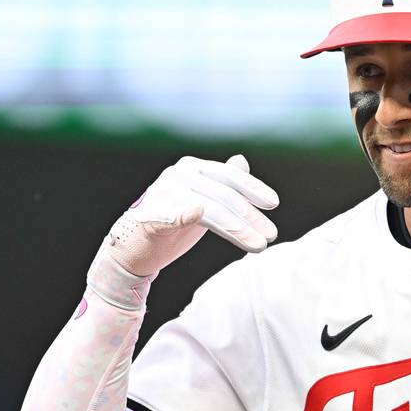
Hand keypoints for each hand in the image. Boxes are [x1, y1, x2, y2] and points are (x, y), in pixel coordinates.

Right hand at [105, 155, 278, 276]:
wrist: (136, 249)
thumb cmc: (173, 224)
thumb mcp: (204, 201)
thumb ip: (223, 183)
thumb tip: (241, 161)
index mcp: (192, 168)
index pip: (229, 175)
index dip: (253, 188)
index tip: (273, 204)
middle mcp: (178, 174)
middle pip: (223, 194)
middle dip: (250, 217)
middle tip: (271, 236)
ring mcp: (162, 193)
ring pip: (209, 209)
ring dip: (237, 228)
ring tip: (258, 245)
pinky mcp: (149, 215)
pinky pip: (171, 214)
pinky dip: (184, 213)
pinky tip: (197, 212)